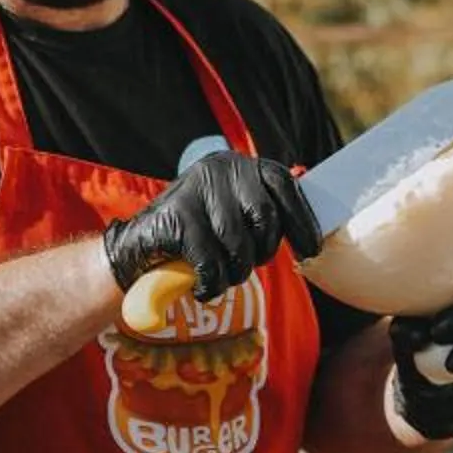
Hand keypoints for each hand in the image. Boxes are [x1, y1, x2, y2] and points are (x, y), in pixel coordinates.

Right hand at [103, 152, 321, 302]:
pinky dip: (210, 283)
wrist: (138, 250)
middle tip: (244, 265)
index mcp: (240, 166)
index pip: (284, 185)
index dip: (302, 220)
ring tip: (219, 276)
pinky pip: (210, 260)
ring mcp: (195, 189)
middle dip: (261, 252)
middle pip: (265, 218)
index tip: (312, 250)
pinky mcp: (176, 216)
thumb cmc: (198, 238)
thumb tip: (315, 235)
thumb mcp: (235, 218)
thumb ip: (264, 217)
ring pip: (238, 244)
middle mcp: (219, 168)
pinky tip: (201, 286)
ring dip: (233, 273)